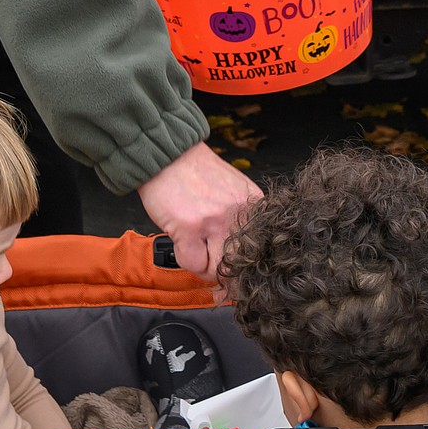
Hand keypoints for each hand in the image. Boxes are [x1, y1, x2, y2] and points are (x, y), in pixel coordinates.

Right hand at [137, 141, 261, 282]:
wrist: (168, 154)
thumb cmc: (195, 174)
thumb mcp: (230, 193)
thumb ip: (239, 222)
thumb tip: (238, 262)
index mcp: (254, 204)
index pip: (258, 252)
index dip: (242, 266)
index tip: (232, 274)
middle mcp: (240, 213)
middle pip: (239, 265)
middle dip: (223, 272)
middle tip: (208, 260)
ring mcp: (216, 220)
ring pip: (216, 269)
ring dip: (202, 263)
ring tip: (192, 242)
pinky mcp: (190, 226)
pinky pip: (191, 263)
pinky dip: (183, 256)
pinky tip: (179, 236)